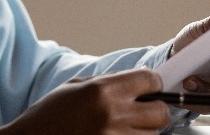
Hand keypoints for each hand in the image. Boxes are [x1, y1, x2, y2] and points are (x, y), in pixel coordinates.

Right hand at [0, 68, 171, 134]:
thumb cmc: (49, 115)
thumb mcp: (75, 88)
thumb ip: (107, 83)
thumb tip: (135, 83)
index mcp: (103, 90)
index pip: (150, 81)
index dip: (153, 84)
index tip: (150, 88)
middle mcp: (112, 114)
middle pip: (160, 112)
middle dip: (155, 110)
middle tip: (143, 111)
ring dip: (145, 131)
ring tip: (125, 127)